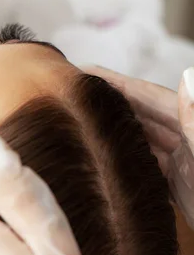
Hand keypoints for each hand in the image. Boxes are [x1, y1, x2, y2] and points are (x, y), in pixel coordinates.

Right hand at [83, 66, 193, 226]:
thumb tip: (187, 78)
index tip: (85, 72)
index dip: (115, 82)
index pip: (147, 96)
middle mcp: (185, 137)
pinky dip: (125, 157)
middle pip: (138, 114)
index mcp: (192, 124)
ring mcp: (182, 160)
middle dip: (108, 104)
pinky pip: (145, 163)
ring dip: (113, 130)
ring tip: (81, 122)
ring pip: (139, 138)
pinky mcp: (178, 182)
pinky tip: (106, 156)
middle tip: (72, 97)